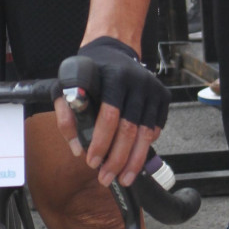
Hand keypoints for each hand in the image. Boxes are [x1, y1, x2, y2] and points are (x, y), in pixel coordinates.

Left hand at [55, 39, 168, 189]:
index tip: (92, 162)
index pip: (109, 116)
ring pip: (146, 133)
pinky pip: (156, 128)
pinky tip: (134, 158)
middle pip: (130, 129)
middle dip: (118, 159)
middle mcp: (137, 81)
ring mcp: (153, 89)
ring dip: (134, 161)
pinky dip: (146, 146)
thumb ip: (66, 115)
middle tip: (106, 177)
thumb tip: (77, 148)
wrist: (114, 50)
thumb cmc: (88, 71)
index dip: (101, 142)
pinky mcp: (163, 96)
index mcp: (113, 77)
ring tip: (123, 178)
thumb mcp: (66, 85)